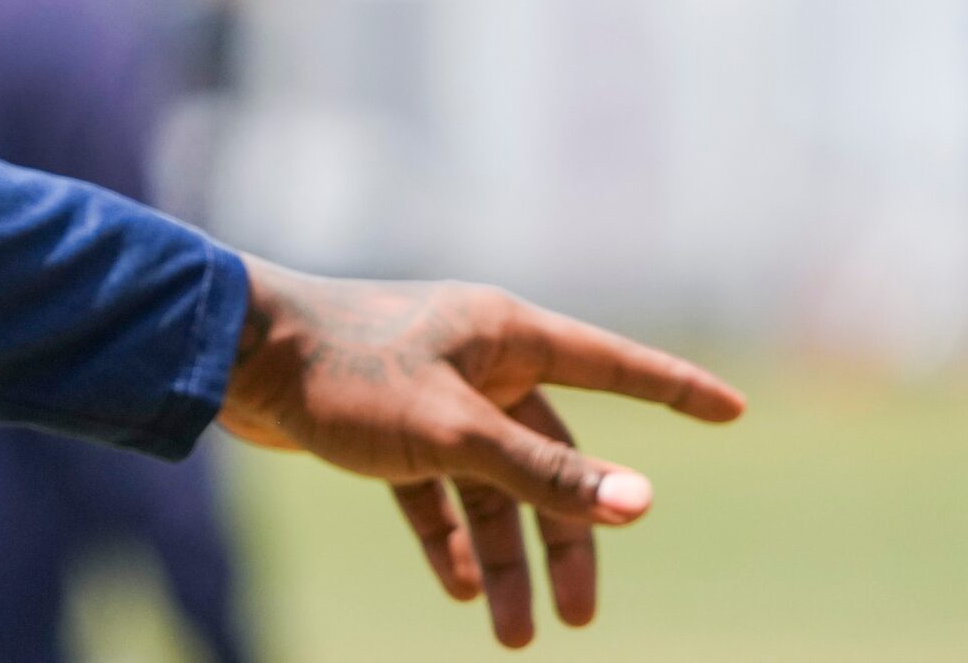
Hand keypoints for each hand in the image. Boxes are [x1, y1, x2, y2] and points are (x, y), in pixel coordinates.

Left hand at [217, 260, 743, 647]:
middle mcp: (475, 357)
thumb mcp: (454, 435)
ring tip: (508, 634)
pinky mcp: (385, 424)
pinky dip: (447, 536)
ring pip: (490, 483)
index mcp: (504, 334)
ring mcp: (430, 390)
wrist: (233, 358)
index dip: (674, 391)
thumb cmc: (345, 374)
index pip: (613, 364)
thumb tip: (640, 505)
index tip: (733, 409)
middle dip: (566, 535)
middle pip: (550, 453)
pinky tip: (455, 588)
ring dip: (501, 555)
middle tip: (577, 618)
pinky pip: (436, 489)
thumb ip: (545, 473)